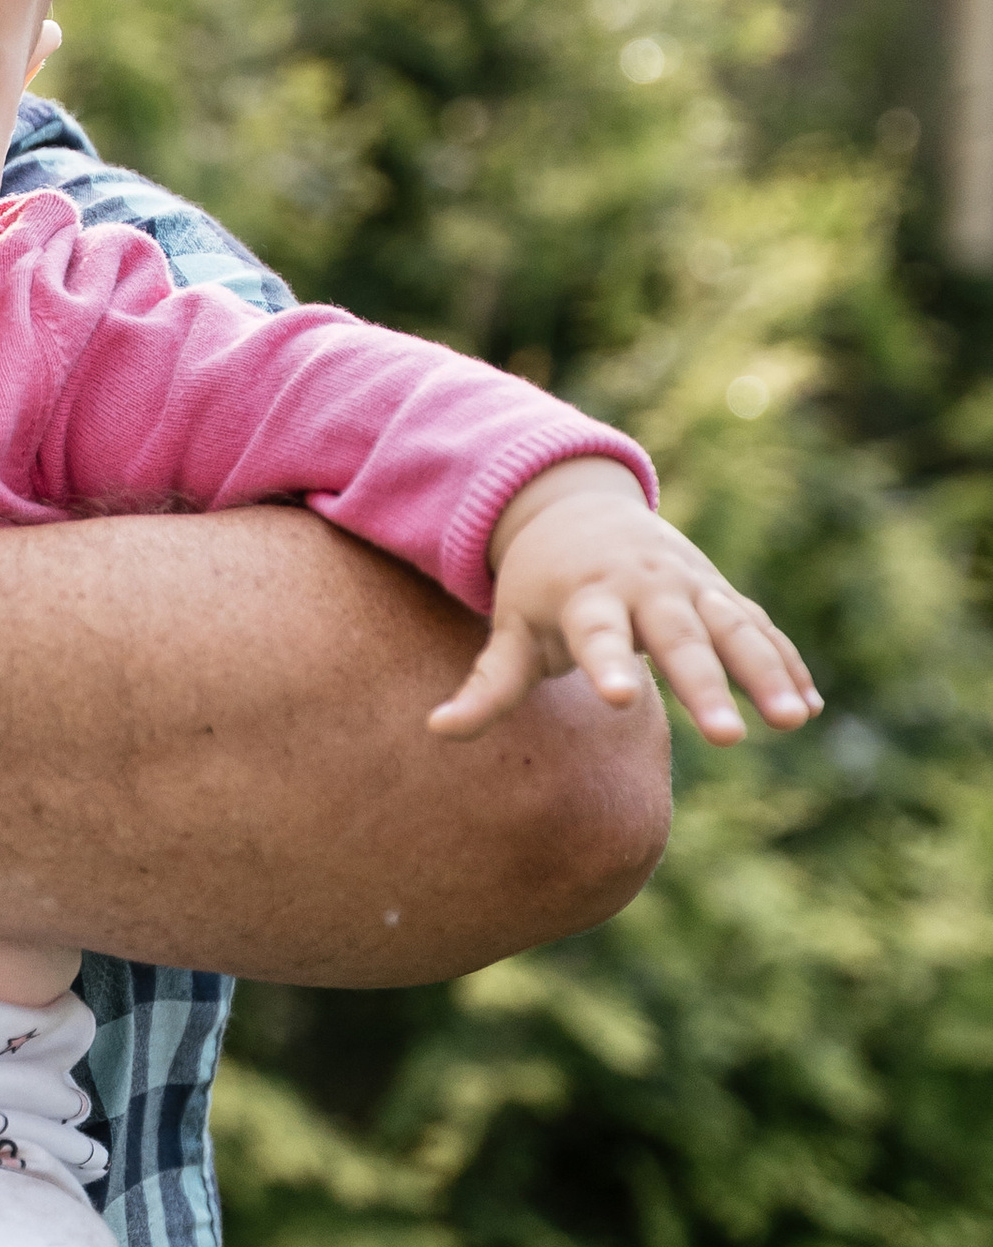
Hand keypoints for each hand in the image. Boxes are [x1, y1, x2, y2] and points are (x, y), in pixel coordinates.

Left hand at [430, 457, 816, 748]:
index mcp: (587, 596)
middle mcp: (645, 586)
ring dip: (767, 673)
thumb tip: (437, 731)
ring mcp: (690, 585)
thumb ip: (486, 684)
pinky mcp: (719, 592)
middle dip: (705, 685)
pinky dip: (785, 662)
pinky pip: (759, 628)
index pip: (598, 634)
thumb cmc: (540, 587)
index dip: (607, 665)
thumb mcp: (510, 627)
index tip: (617, 700)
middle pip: (679, 638)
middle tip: (728, 738)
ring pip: (735, 629)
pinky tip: (809, 707)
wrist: (579, 508)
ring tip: (793, 721)